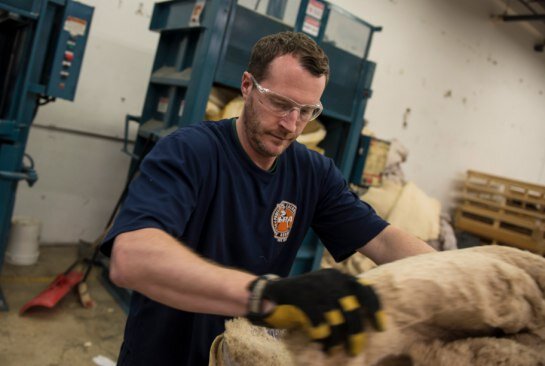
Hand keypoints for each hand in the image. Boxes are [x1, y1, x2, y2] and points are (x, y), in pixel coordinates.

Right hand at [246, 269, 384, 355]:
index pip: (365, 290)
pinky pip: (320, 325)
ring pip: (337, 320)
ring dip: (338, 339)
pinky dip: (322, 337)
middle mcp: (330, 280)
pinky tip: (320, 343)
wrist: (271, 293)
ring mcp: (316, 289)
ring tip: (334, 349)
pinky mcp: (303, 300)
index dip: (375, 309)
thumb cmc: (303, 296)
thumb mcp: (325, 289)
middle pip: (353, 310)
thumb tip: (365, 320)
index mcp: (338, 276)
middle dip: (357, 333)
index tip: (381, 326)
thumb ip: (342, 297)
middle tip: (356, 349)